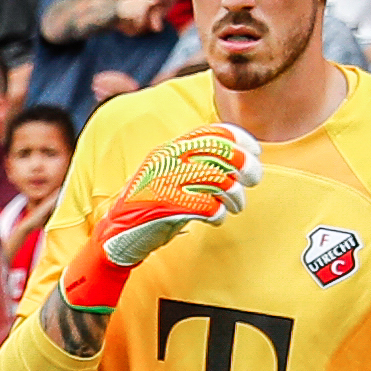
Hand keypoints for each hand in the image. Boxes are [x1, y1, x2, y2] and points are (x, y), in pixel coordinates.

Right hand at [50, 123, 257, 306]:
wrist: (116, 238)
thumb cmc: (151, 211)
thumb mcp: (171, 179)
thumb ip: (196, 167)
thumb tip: (238, 160)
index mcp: (169, 150)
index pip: (210, 132)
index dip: (238, 139)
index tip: (254, 152)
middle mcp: (166, 161)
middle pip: (218, 151)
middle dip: (243, 164)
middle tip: (254, 179)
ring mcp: (164, 182)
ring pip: (216, 178)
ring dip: (234, 193)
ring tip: (236, 205)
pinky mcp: (163, 206)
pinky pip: (205, 205)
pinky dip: (218, 212)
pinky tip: (217, 218)